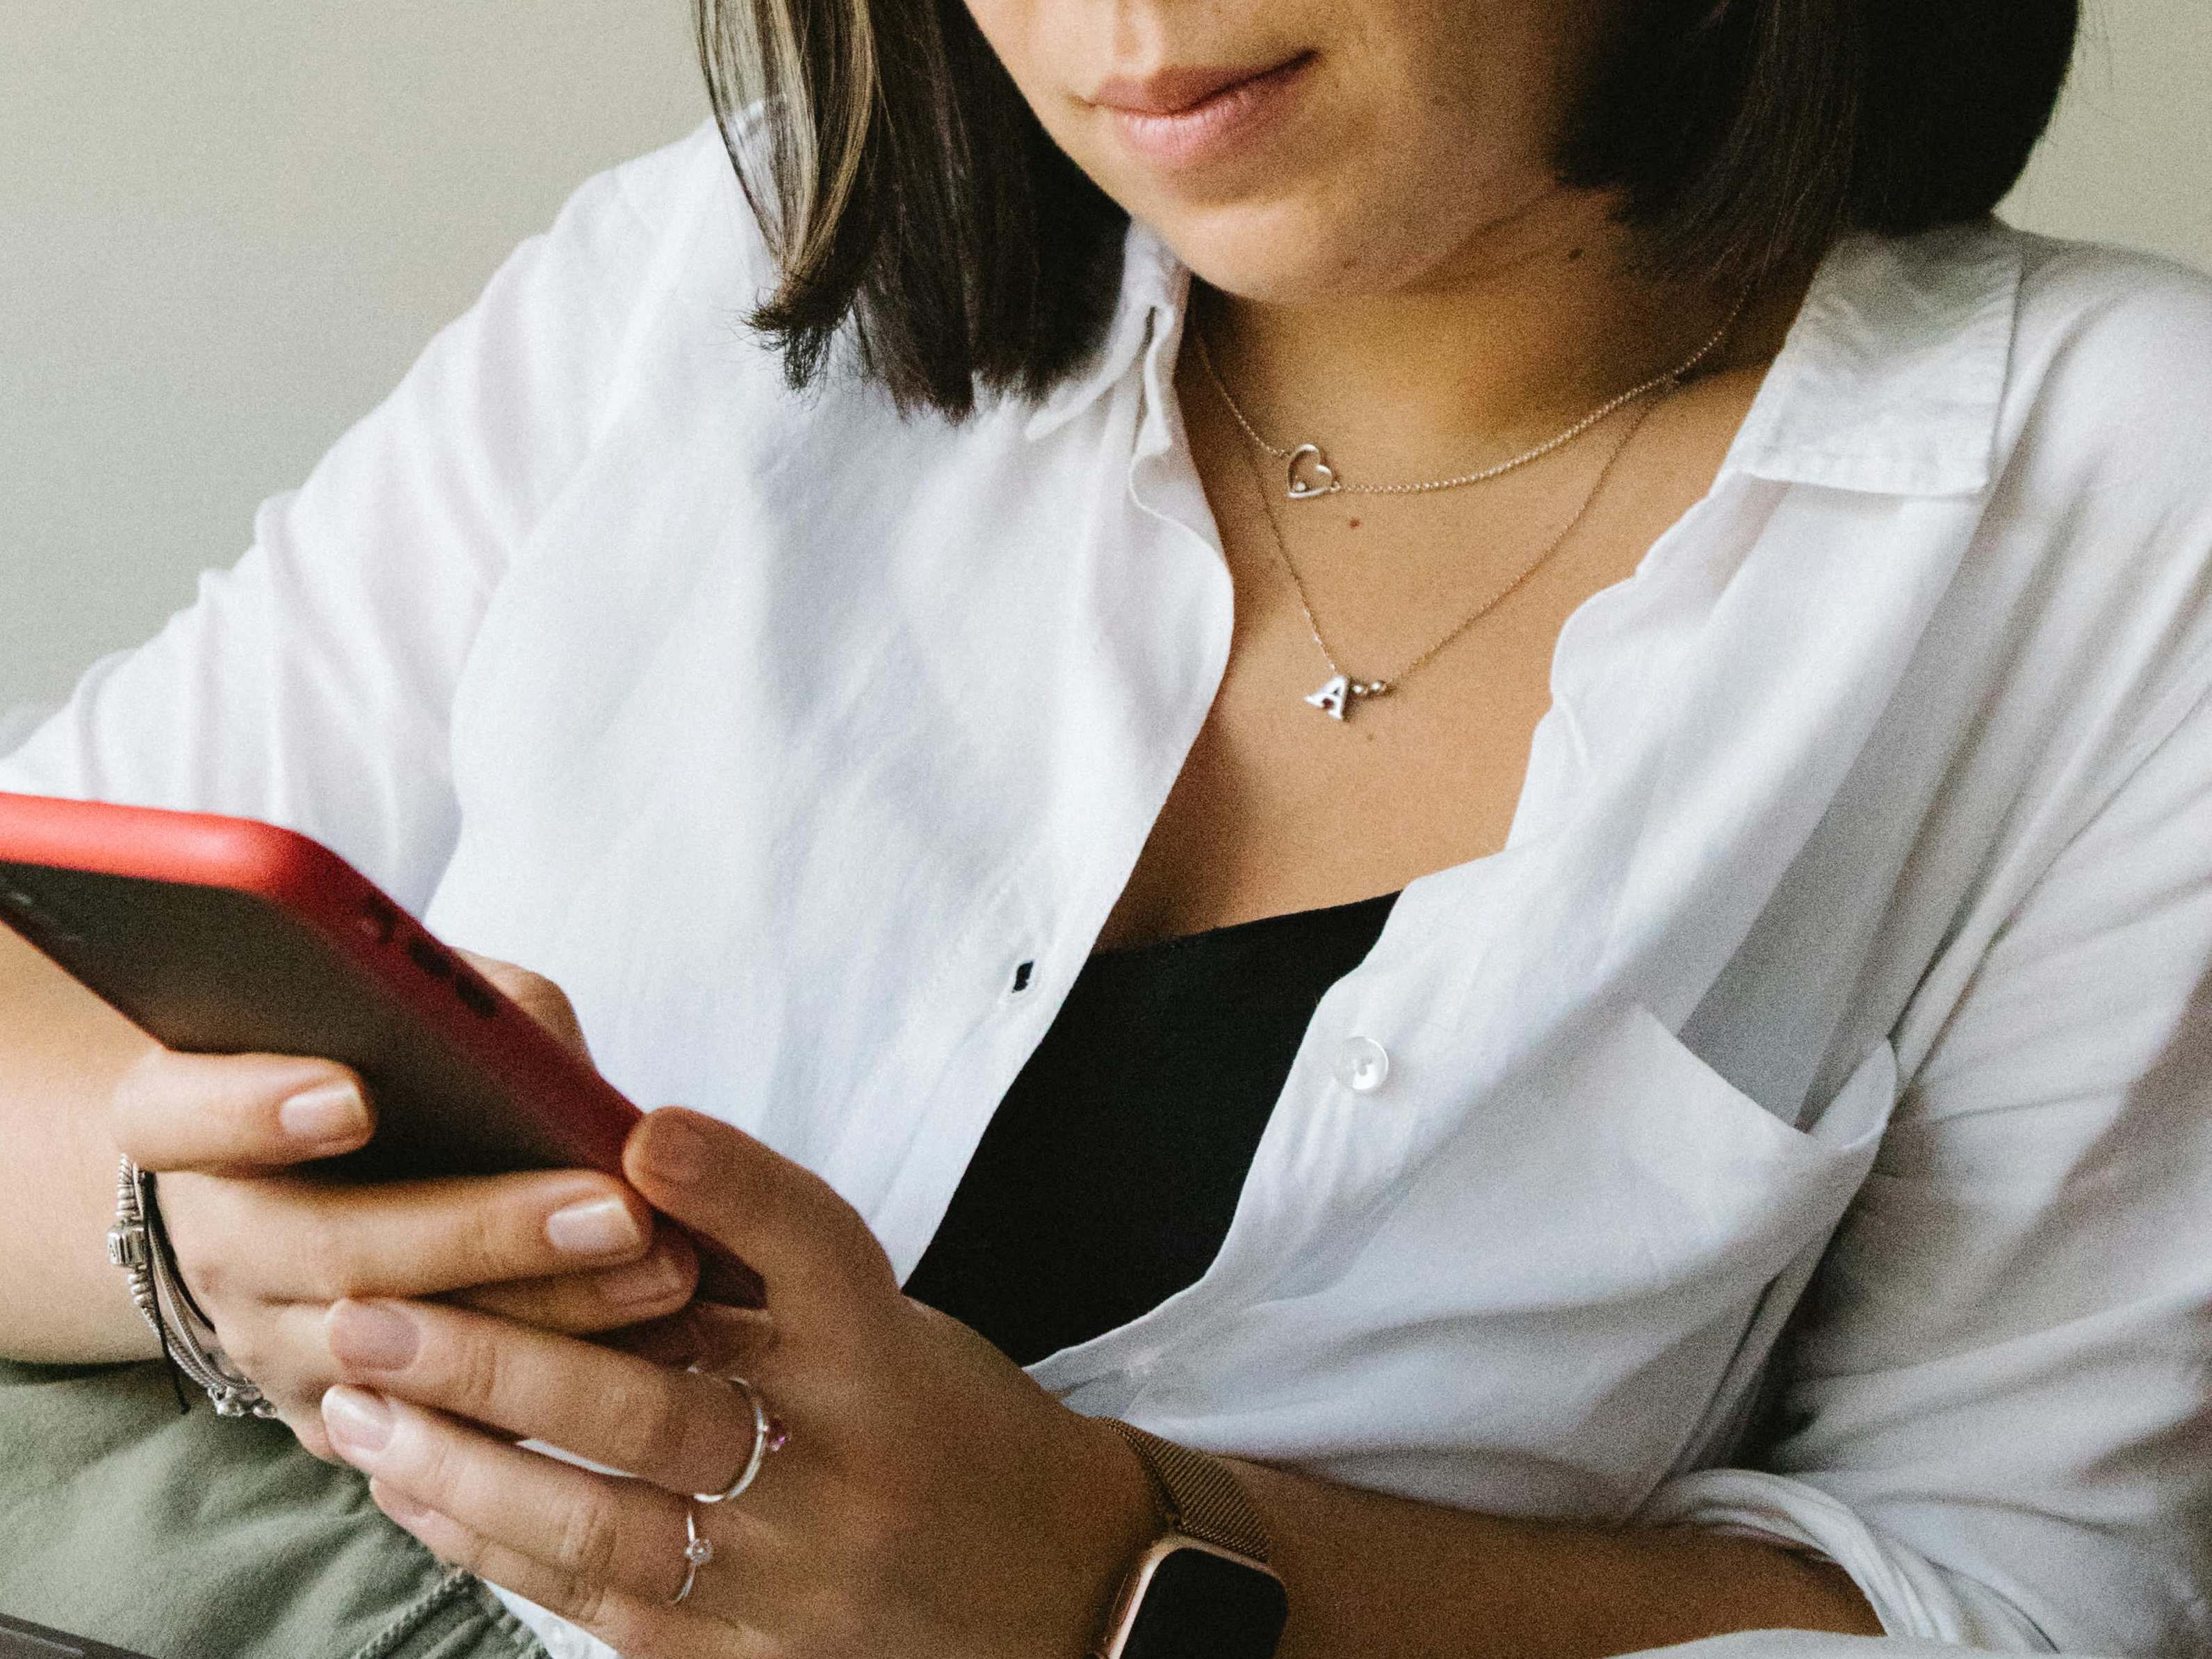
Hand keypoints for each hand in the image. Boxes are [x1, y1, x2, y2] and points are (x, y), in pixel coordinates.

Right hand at [108, 960, 700, 1459]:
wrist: (314, 1191)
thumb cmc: (385, 1066)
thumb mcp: (411, 1011)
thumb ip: (469, 1011)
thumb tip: (557, 1064)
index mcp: (185, 1116)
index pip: (179, 1112)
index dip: (256, 1105)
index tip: (356, 1095)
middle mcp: (214, 1240)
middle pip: (327, 1249)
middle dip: (484, 1230)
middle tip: (615, 1211)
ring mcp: (267, 1343)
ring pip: (399, 1354)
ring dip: (545, 1318)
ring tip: (663, 1273)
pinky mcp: (336, 1420)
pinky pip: (441, 1427)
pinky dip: (550, 1393)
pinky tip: (650, 1350)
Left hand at [316, 1108, 1158, 1658]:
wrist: (1056, 1588)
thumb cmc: (944, 1426)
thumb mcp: (887, 1332)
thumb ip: (764, 1278)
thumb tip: (606, 1180)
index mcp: (887, 1362)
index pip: (813, 1250)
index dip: (732, 1186)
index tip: (640, 1131)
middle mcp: (843, 1471)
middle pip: (658, 1411)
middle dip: (498, 1359)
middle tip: (371, 1311)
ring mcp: (794, 1584)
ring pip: (599, 1530)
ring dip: (460, 1468)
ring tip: (353, 1406)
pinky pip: (597, 1608)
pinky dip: (492, 1546)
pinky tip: (413, 1492)